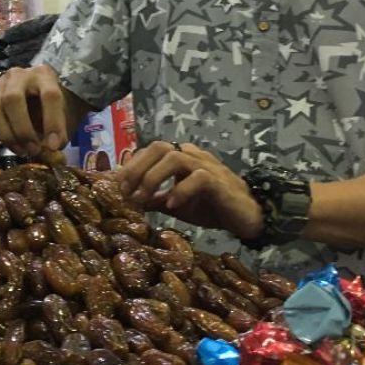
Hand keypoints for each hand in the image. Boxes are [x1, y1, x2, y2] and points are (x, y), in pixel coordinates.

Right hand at [0, 65, 67, 158]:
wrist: (35, 97)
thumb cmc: (50, 109)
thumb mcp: (62, 118)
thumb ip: (57, 135)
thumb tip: (51, 154)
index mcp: (44, 75)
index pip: (49, 95)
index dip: (53, 122)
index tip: (54, 146)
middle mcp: (18, 75)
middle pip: (12, 99)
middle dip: (22, 130)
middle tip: (32, 150)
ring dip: (5, 134)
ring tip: (19, 150)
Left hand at [117, 141, 263, 240]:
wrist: (246, 217)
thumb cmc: (210, 206)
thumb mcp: (174, 203)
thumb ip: (153, 198)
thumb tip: (128, 200)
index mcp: (180, 157)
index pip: (150, 151)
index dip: (131, 166)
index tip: (118, 188)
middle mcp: (191, 155)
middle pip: (159, 147)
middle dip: (137, 168)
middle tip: (126, 192)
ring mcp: (206, 166)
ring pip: (175, 158)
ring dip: (153, 178)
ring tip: (142, 200)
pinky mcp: (218, 181)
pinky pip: (197, 178)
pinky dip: (180, 191)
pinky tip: (172, 206)